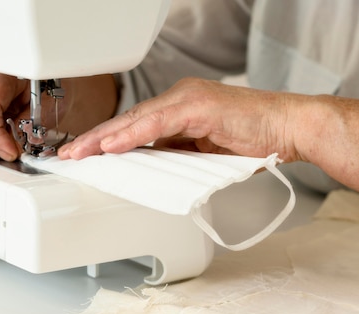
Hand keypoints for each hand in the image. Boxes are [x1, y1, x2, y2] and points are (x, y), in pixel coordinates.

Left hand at [58, 77, 301, 162]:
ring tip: (80, 153)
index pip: (134, 125)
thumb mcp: (204, 152)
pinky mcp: (199, 107)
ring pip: (137, 119)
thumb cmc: (253, 140)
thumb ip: (178, 155)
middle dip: (96, 139)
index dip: (107, 140)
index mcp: (180, 108)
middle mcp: (179, 99)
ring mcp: (188, 100)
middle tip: (69, 155)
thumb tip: (153, 169)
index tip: (85, 155)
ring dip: (106, 138)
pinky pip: (159, 122)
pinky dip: (134, 134)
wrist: (288, 128)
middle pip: (128, 120)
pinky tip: (113, 145)